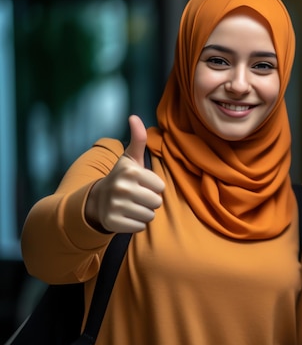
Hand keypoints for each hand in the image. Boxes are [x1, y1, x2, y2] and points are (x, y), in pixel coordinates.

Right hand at [85, 115, 164, 232]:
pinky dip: (135, 224)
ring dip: (144, 213)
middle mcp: (122, 188)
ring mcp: (116, 206)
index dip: (153, 187)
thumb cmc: (122, 177)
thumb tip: (134, 116)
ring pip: (149, 216)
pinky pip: (140, 227)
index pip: (161, 187)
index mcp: (131, 172)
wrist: (97, 200)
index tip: (141, 184)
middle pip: (157, 202)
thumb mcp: (130, 158)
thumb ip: (138, 139)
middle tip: (136, 196)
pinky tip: (125, 215)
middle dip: (150, 201)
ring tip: (131, 205)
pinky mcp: (113, 223)